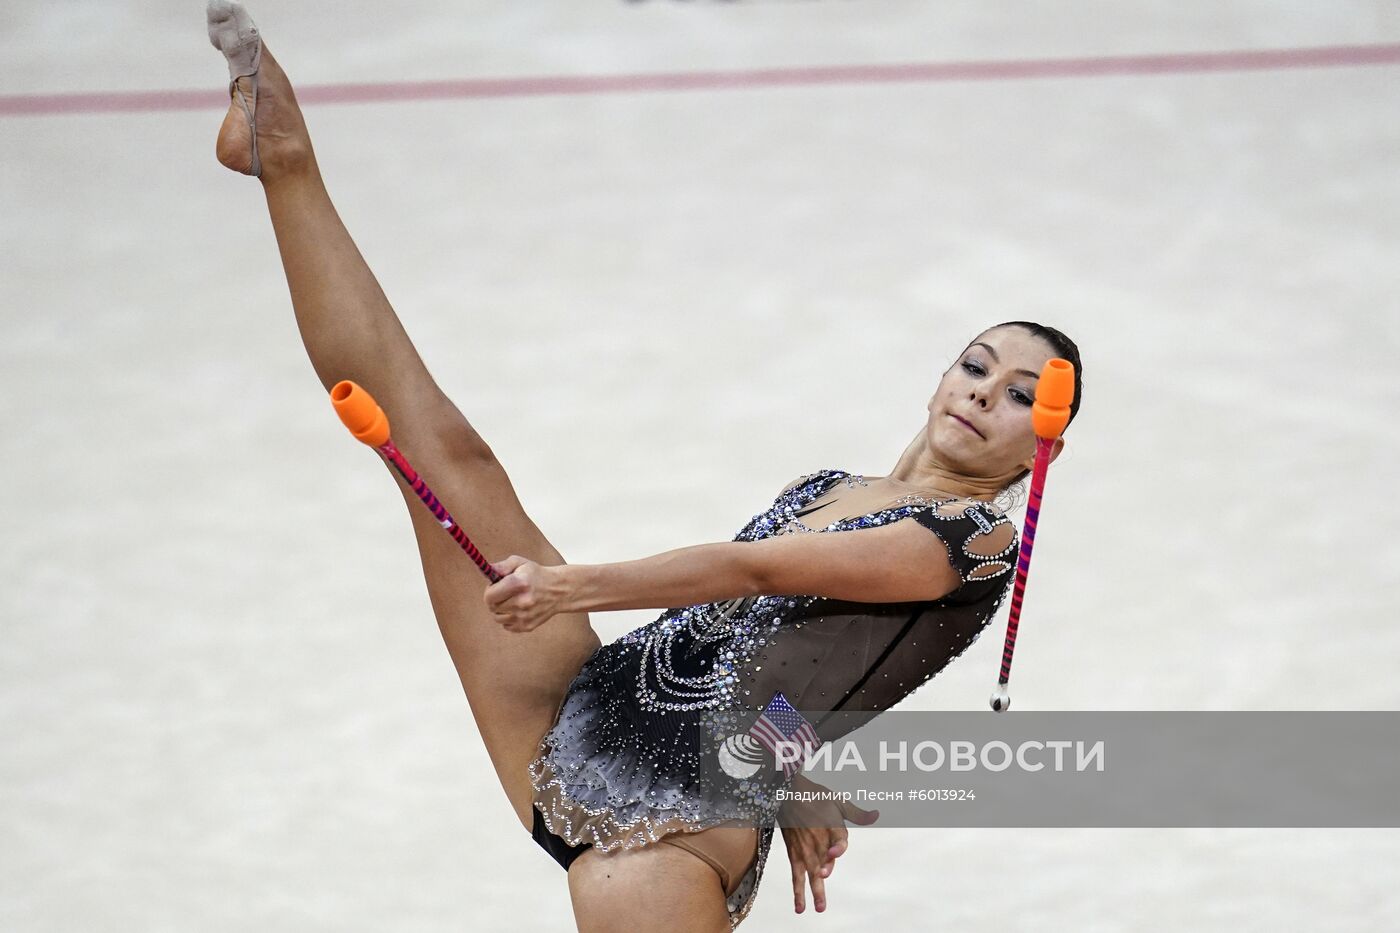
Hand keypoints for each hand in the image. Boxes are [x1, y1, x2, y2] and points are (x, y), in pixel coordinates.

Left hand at [483, 555, 566, 631]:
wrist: (559, 591)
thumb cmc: (536, 575)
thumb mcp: (520, 563)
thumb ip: (501, 566)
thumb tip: (486, 569)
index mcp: (519, 584)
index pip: (489, 596)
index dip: (489, 591)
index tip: (495, 587)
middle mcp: (522, 602)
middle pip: (492, 607)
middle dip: (495, 600)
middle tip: (504, 593)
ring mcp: (525, 616)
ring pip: (498, 618)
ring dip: (501, 610)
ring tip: (512, 601)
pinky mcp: (527, 626)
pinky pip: (507, 626)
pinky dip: (509, 619)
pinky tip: (518, 610)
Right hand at [778, 774, 878, 913]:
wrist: (788, 794)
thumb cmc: (814, 796)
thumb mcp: (838, 801)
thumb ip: (858, 814)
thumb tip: (876, 815)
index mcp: (831, 826)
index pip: (837, 838)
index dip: (838, 846)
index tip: (836, 851)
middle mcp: (818, 840)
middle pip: (823, 857)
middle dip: (824, 868)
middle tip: (824, 877)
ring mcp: (806, 850)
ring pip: (811, 872)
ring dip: (815, 889)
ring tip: (819, 906)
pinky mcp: (794, 855)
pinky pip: (796, 875)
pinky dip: (798, 891)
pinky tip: (801, 906)